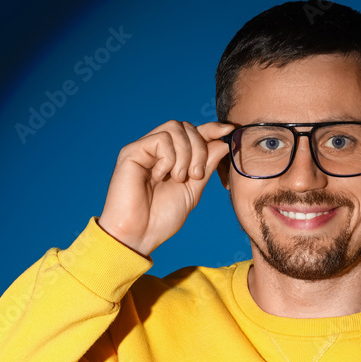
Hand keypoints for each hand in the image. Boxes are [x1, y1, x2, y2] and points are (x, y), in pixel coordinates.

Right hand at [98, 120, 233, 255]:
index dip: (211, 129)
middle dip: (199, 149)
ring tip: (178, 179)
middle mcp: (156, 150)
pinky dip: (168, 158)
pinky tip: (160, 177)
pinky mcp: (132, 152)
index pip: (193, 133)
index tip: (228, 130)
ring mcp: (144, 149)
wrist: (139, 234)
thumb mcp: (193, 189)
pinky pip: (161, 139)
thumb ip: (207, 165)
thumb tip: (223, 142)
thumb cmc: (161, 217)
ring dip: (185, 154)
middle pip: (186, 127)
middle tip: (196, 175)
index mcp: (171, 158)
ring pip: (175, 128)